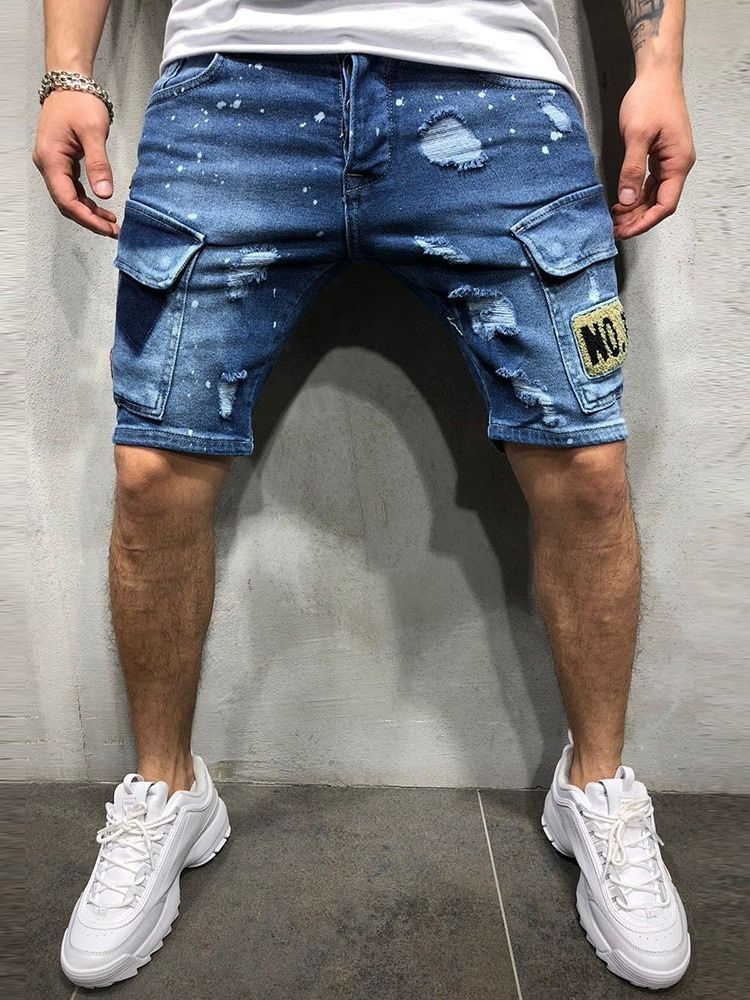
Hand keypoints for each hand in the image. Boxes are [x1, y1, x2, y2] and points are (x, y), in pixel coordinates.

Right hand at [32, 88, 119, 237]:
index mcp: (51, 159)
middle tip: (113, 231)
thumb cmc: (79, 101)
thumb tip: (104, 193)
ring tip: (111, 223)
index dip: (87, 218)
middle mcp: (47, 164)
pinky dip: (86, 199)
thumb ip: (99, 164)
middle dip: (90, 219)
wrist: (69, 81)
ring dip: (89, 212)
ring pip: (69, 197)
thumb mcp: (93, 133)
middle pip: (66, 203)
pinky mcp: (61, 161)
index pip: (66, 200)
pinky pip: (71, 187)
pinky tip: (102, 206)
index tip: (107, 228)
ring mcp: (53, 163)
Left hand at [611, 71, 695, 239]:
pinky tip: (622, 201)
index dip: (645, 222)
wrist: (657, 74)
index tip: (626, 231)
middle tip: (615, 229)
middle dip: (638, 219)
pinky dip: (636, 194)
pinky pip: (650, 182)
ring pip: (654, 194)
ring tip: (615, 219)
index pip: (665, 204)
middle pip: (660, 203)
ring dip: (636, 209)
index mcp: (678, 162)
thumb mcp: (637, 135)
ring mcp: (669, 160)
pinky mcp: (660, 155)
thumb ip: (632, 169)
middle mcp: (677, 164)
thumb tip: (627, 198)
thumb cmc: (651, 97)